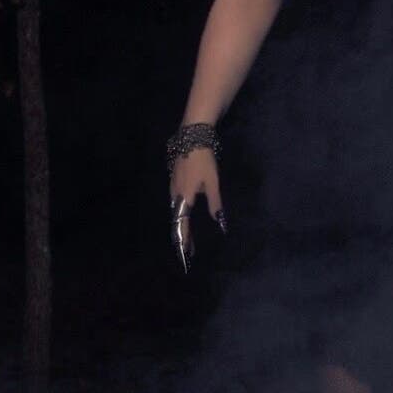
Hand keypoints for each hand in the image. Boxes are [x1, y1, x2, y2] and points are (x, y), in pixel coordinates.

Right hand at [168, 147, 226, 270]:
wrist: (191, 138)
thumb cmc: (204, 160)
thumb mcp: (212, 182)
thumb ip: (215, 202)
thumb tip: (220, 222)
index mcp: (184, 197)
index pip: (182, 225)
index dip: (184, 241)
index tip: (186, 254)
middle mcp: (174, 195)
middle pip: (177, 221)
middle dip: (183, 237)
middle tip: (189, 251)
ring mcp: (171, 187)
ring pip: (175, 212)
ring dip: (181, 226)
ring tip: (188, 239)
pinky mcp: (172, 181)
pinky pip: (175, 204)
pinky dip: (179, 215)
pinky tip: (185, 217)